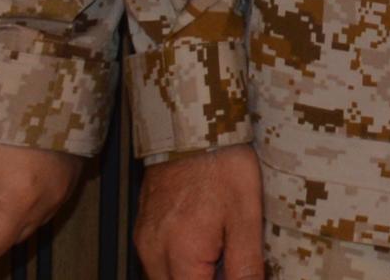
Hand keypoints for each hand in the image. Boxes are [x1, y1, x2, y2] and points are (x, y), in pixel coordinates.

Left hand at [0, 140, 80, 260]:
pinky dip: (30, 188)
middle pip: (10, 235)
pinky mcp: (74, 170)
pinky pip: (47, 198)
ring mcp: (65, 186)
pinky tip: (20, 156)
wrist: (43, 60)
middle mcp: (48, 201)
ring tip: (0, 160)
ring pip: (29, 218)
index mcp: (19, 201)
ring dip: (10, 203)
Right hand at [132, 140, 266, 279]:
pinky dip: (180, 265)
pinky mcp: (143, 228)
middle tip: (228, 263)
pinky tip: (204, 245)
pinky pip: (158, 262)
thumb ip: (246, 267)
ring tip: (219, 253)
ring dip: (191, 276)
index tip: (234, 271)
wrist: (193, 125)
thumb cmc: (222, 164)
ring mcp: (145, 240)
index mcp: (181, 255)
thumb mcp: (246, 217)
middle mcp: (154, 253)